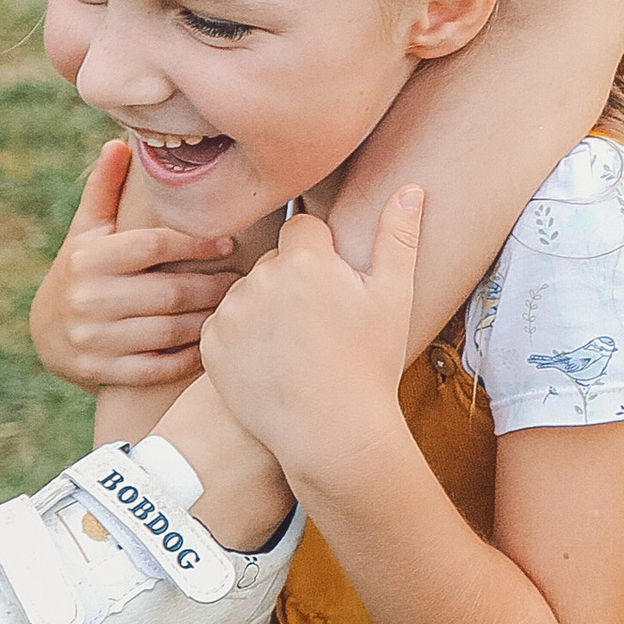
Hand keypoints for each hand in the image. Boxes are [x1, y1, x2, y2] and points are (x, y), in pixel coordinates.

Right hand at [29, 139, 236, 388]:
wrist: (45, 335)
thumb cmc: (80, 271)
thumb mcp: (86, 231)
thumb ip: (104, 189)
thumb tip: (118, 143)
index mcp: (88, 258)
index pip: (154, 245)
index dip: (195, 243)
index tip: (227, 243)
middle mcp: (88, 299)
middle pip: (170, 291)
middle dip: (212, 286)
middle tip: (242, 280)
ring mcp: (93, 339)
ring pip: (169, 330)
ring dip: (207, 319)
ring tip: (232, 307)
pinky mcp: (100, 373)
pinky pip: (157, 367)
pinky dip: (188, 356)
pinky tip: (210, 342)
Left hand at [199, 188, 424, 493]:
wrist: (332, 433)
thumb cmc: (370, 363)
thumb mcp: (393, 297)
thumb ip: (398, 237)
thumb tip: (411, 189)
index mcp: (304, 259)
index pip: (303, 228)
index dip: (322, 254)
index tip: (335, 287)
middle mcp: (260, 278)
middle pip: (276, 261)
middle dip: (293, 281)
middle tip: (320, 324)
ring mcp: (231, 313)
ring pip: (250, 293)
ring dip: (266, 309)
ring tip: (297, 348)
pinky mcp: (211, 346)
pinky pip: (226, 325)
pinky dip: (243, 339)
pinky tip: (272, 363)